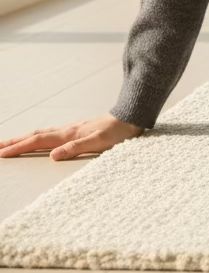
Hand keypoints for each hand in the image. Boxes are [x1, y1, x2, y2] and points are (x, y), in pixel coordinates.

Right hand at [0, 114, 144, 160]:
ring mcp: (72, 129)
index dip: (19, 147)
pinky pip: (52, 134)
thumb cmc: (119, 131)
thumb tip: (52, 156)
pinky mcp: (78, 130)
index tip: (1, 153)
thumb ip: (77, 148)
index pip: (38, 141)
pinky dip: (39, 137)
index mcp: (69, 134)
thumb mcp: (100, 142)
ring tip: (11, 143)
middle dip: (15, 142)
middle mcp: (68, 130)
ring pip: (43, 134)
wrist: (132, 117)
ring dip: (25, 138)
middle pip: (36, 135)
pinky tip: (40, 140)